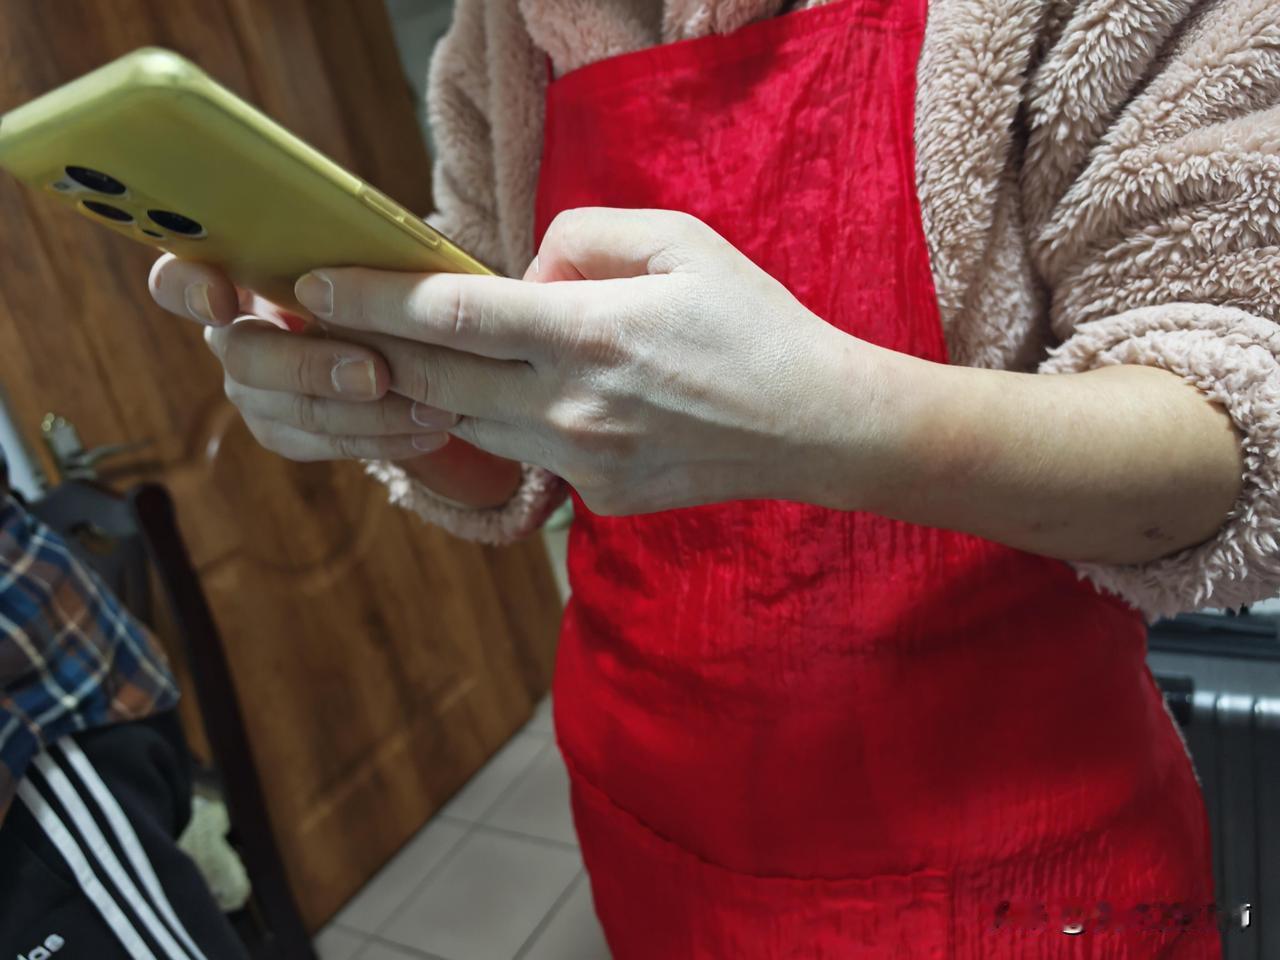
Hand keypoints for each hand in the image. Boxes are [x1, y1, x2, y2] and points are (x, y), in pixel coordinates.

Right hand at [146, 254, 523, 506]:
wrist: (395, 330)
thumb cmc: (372, 275)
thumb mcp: (361, 252)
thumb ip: (349, 252)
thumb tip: (377, 257)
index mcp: (234, 276)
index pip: (178, 281)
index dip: (188, 290)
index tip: (221, 300)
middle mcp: (233, 336)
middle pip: (246, 358)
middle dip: (312, 367)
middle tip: (376, 373)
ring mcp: (254, 391)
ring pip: (292, 412)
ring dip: (367, 414)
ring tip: (432, 410)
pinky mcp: (285, 432)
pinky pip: (325, 445)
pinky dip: (382, 440)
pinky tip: (428, 434)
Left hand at [295, 208, 888, 514]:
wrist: (814, 426)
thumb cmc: (754, 324)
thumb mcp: (682, 242)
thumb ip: (585, 238)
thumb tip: (525, 275)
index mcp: (589, 332)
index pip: (450, 313)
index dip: (373, 297)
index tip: (315, 285)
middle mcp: (572, 406)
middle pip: (434, 381)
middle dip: (369, 352)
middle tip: (323, 328)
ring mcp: (582, 462)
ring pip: (468, 426)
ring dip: (429, 393)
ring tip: (406, 361)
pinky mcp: (596, 498)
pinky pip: (528, 456)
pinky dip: (514, 425)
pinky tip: (536, 401)